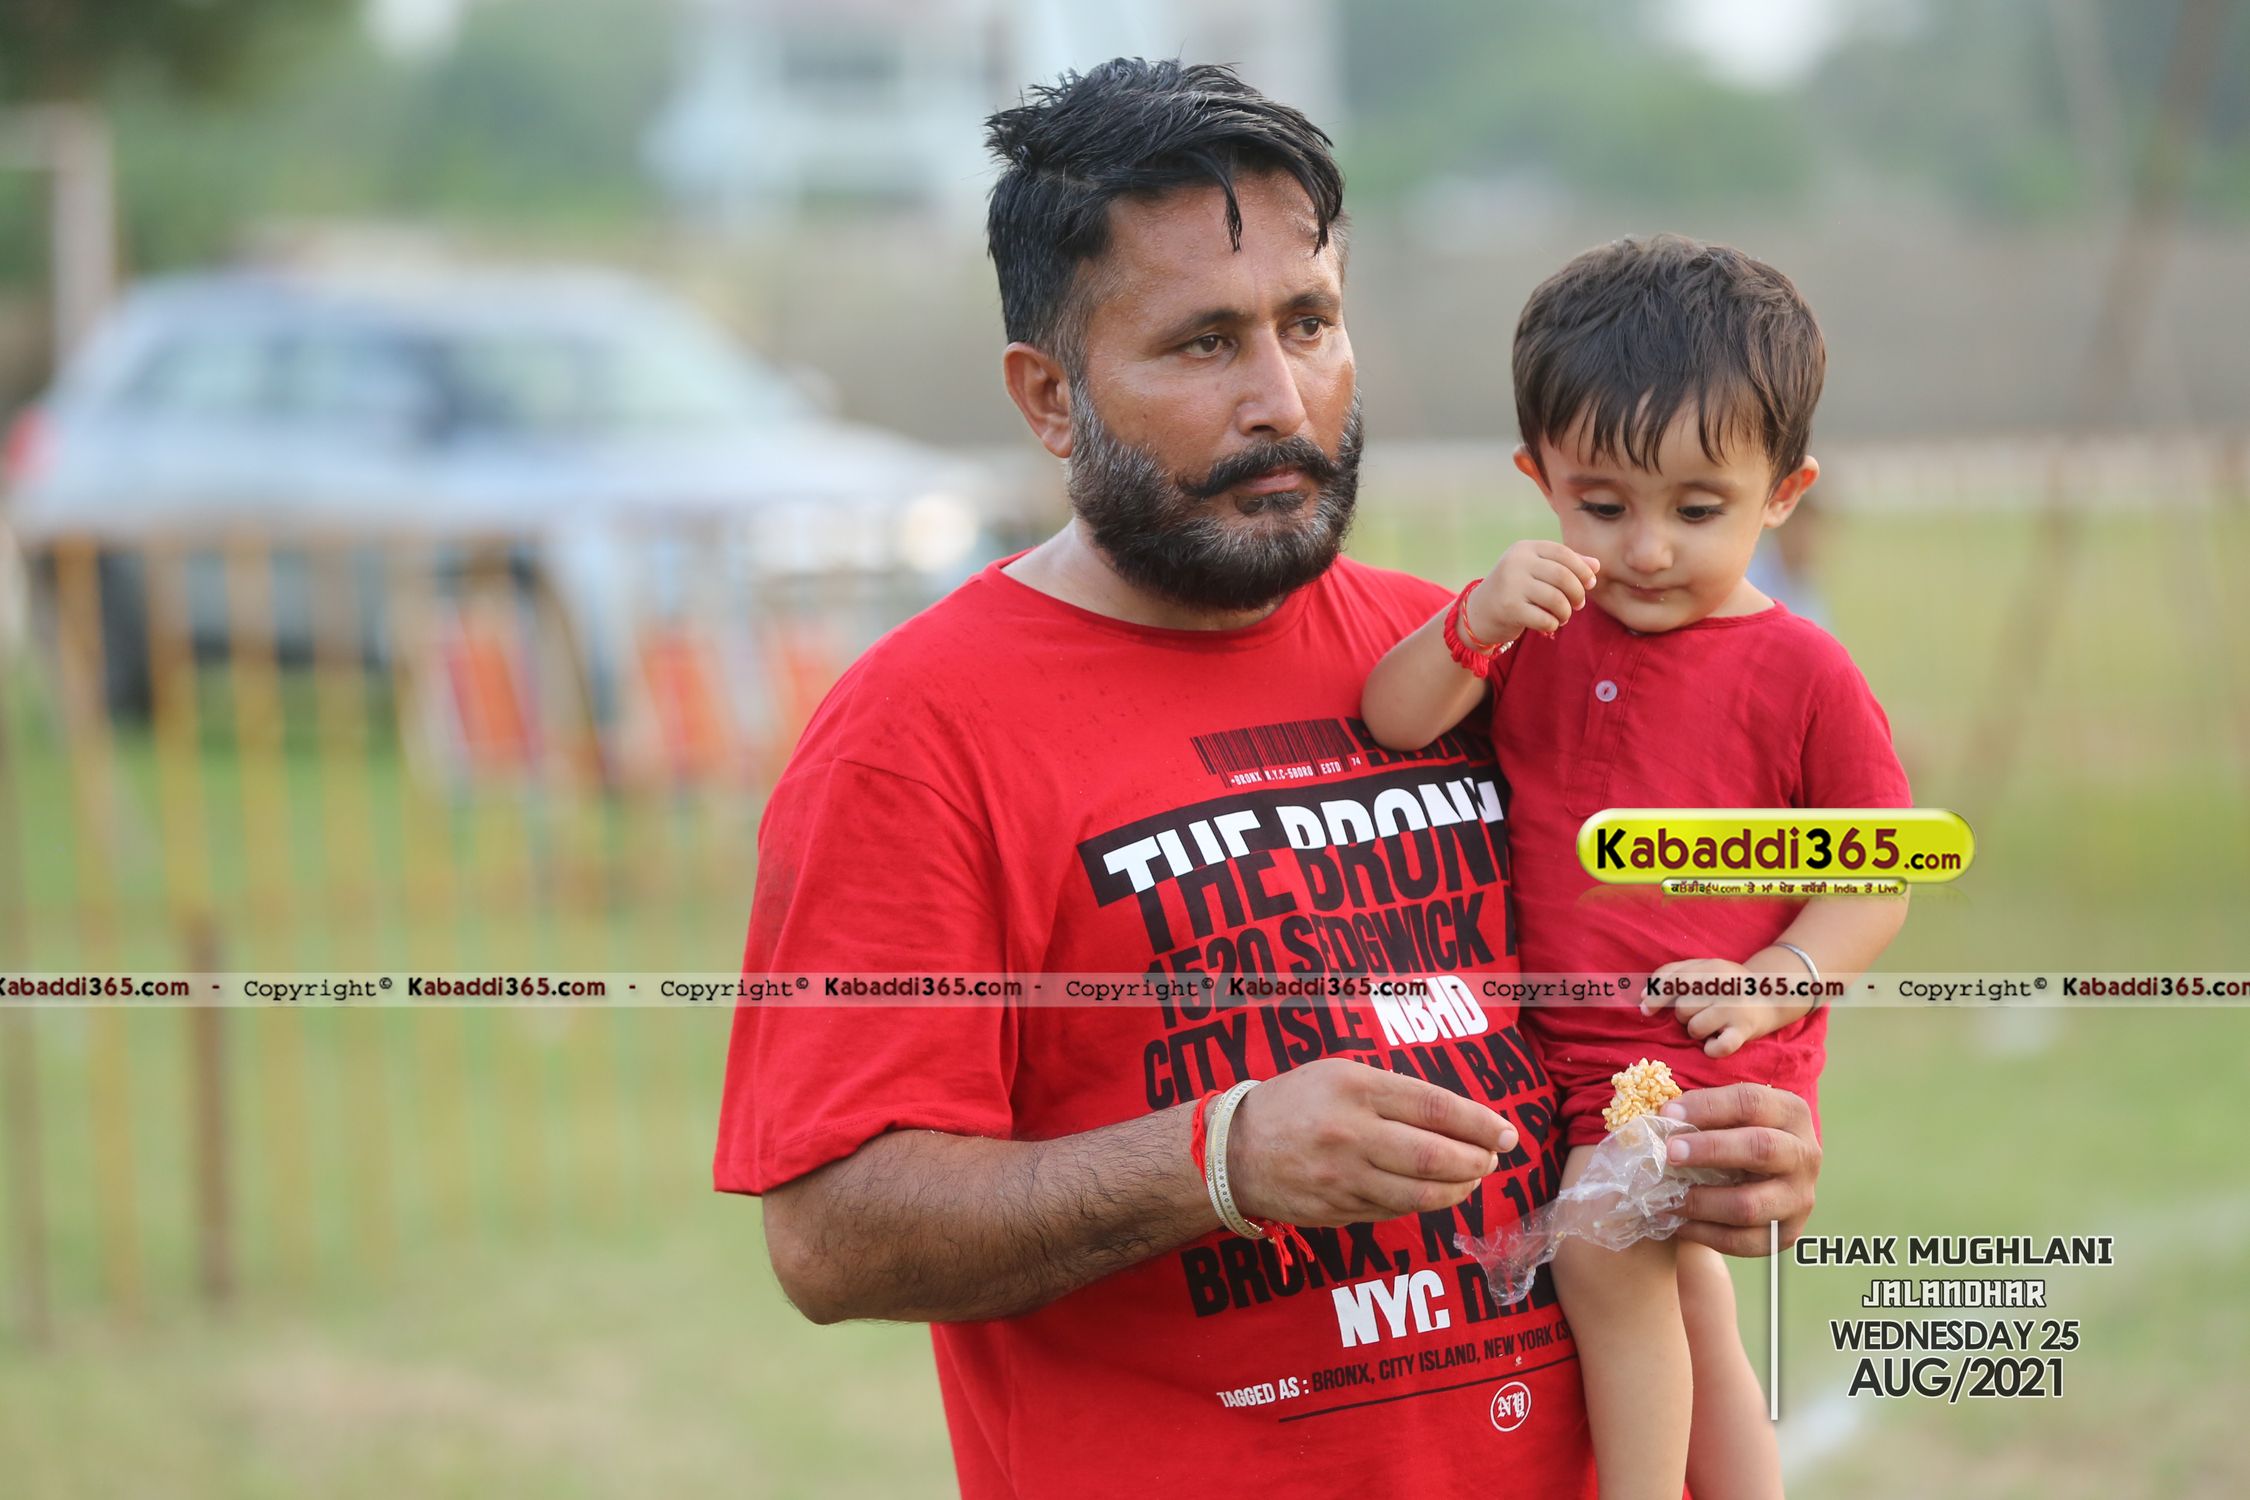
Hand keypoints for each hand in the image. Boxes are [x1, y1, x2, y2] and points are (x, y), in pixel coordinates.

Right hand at [1225, 1058, 1517, 1225]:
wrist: (1233, 1149)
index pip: (1437, 1107)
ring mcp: (1343, 1178)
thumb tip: (1462, 1120)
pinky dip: (1424, 1204)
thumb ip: (1397, 1093)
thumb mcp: (1341, 1074)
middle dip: (1478, 1161)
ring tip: (1471, 1179)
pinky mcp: (1338, 1211)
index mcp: (1355, 1087)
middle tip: (1492, 1159)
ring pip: (1423, 1195)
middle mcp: (1351, 1133)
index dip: (1481, 1123)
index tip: (1507, 1133)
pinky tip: (1432, 1192)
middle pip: (1437, 1157)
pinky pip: (1396, 1212)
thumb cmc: (1297, 1102)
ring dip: (1460, 1189)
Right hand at [1466, 540, 1599, 643]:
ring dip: (1566, 612)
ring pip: (1556, 599)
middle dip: (1577, 593)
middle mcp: (1516, 562)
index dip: (1582, 569)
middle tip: (1579, 605)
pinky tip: (1549, 624)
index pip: (1563, 553)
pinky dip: (1553, 624)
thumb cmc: (1515, 589)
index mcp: (1525, 548)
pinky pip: (1545, 618)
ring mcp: (1510, 585)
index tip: (1590, 584)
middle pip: (1563, 576)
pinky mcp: (1508, 608)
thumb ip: (1565, 565)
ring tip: (1563, 616)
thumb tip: (1596, 565)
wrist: (1479, 612)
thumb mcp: (1537, 571)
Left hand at [1644, 956, 1814, 1057]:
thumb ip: (1670, 976)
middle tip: (1700, 1013)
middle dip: (1684, 1016)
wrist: (1772, 997)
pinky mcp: (1745, 1030)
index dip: (1655, 998)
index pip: (1672, 982)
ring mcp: (1735, 1008)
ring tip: (1711, 1026)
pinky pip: (1717, 1048)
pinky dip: (1712, 1049)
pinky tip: (1716, 1041)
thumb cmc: (1725, 986)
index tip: (1647, 1010)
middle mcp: (1724, 985)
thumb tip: (1641, 999)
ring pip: (1695, 1028)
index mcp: (1711, 967)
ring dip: (1697, 1032)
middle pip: (1682, 1008)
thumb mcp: (1702, 970)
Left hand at [1657, 1082, 1819, 1253]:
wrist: (1773, 1177)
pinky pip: (1743, 1241)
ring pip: (1749, 1204)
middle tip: (1670, 1153)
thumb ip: (1705, 1113)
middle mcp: (1804, 1155)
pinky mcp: (1787, 1233)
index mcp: (1791, 1113)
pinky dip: (1705, 1233)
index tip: (1668, 1113)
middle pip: (1761, 1148)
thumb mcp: (1733, 1115)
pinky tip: (1679, 1223)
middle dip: (1710, 1150)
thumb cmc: (1739, 1134)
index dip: (1708, 1107)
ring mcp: (1799, 1198)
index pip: (1751, 1103)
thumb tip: (1661, 1120)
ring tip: (1665, 1197)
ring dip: (1700, 1202)